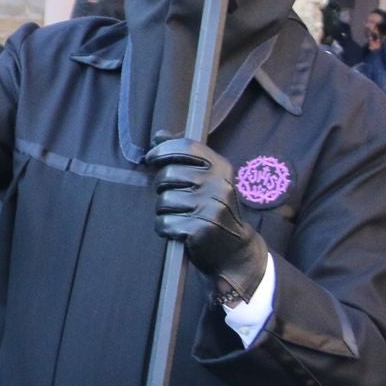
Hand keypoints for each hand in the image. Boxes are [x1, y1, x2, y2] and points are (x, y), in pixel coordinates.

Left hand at [144, 138, 268, 301]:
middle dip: (162, 188)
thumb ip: (183, 156)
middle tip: (174, 199)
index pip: (185, 146)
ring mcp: (210, 207)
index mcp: (220, 167)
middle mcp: (218, 184)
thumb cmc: (212, 210)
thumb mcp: (206, 180)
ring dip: (164, 212)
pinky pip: (164, 224)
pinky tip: (179, 231)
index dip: (162, 150)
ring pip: (163, 201)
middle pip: (167, 175)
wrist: (235, 251)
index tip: (151, 158)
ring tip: (181, 217)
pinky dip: (165, 229)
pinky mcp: (200, 229)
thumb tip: (158, 135)